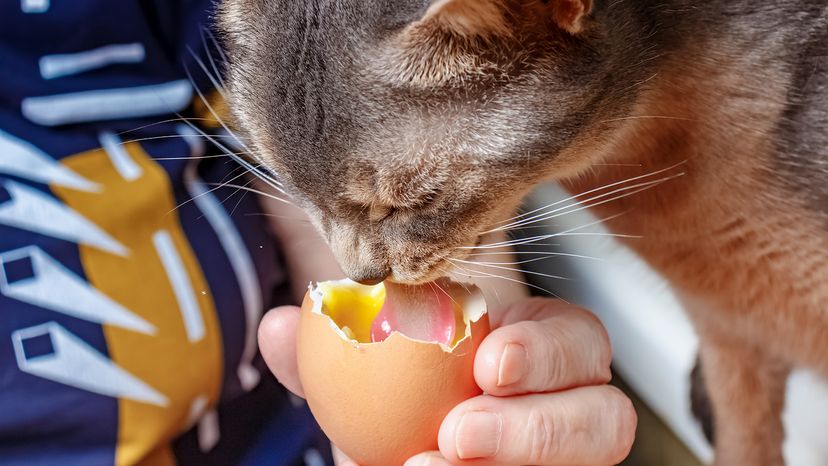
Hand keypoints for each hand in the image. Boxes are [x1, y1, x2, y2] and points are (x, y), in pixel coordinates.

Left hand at [259, 298, 636, 465]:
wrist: (406, 438)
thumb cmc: (401, 386)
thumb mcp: (370, 359)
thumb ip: (332, 344)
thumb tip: (281, 328)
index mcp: (542, 354)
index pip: (580, 341)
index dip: (546, 352)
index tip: (488, 360)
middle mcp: (565, 411)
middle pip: (605, 420)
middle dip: (538, 427)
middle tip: (457, 432)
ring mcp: (556, 457)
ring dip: (513, 464)